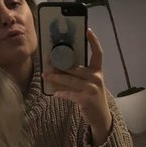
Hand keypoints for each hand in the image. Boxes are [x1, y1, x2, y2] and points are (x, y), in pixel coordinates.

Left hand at [42, 29, 111, 144]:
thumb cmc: (92, 97)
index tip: (87, 30)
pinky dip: (62, 93)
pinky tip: (54, 93)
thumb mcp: (90, 83)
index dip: (93, 41)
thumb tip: (60, 66)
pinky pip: (70, 94)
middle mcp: (96, 78)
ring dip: (56, 77)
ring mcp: (92, 89)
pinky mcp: (86, 99)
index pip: (98, 53)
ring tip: (45, 76)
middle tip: (48, 60)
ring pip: (70, 80)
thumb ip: (79, 74)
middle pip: (76, 68)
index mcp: (97, 71)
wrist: (100, 117)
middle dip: (60, 64)